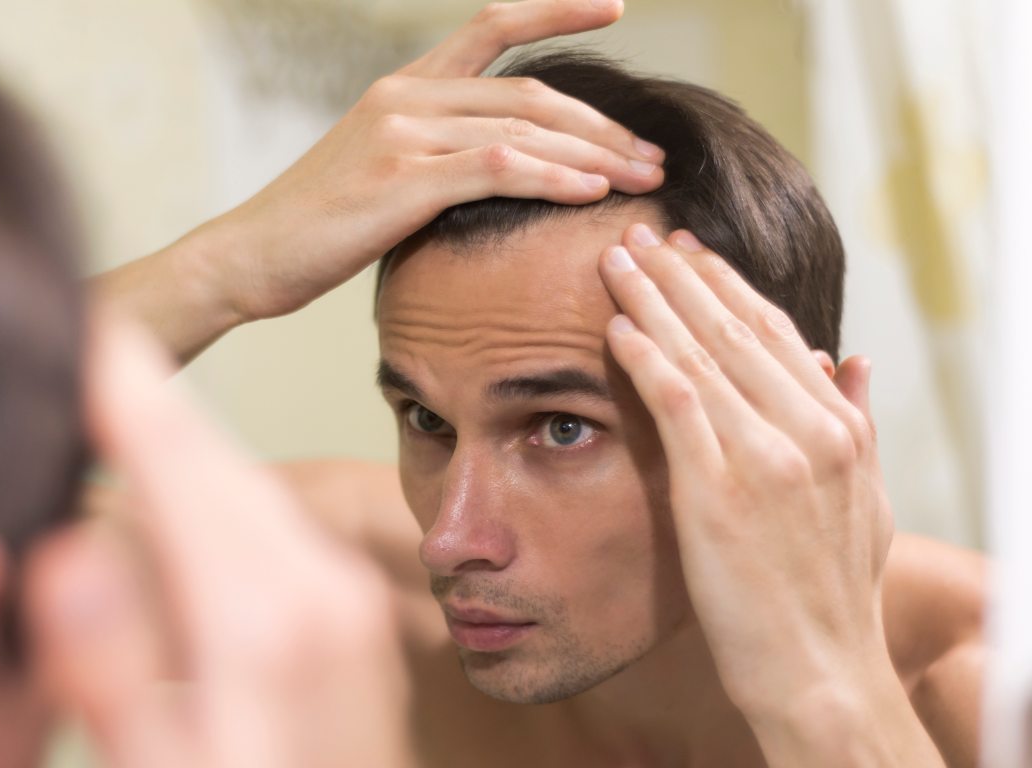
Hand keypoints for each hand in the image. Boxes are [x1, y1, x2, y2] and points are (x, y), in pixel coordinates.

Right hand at [24, 314, 408, 767]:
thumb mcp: (169, 767)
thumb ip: (114, 665)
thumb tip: (66, 547)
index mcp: (266, 618)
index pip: (181, 462)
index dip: (124, 389)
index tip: (82, 325)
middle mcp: (318, 588)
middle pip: (215, 460)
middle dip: (146, 404)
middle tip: (87, 350)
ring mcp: (341, 599)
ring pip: (244, 487)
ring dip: (180, 449)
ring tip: (117, 404)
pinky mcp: (345, 616)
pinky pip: (270, 526)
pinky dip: (214, 499)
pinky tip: (180, 503)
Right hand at [100, 0, 662, 361]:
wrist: (249, 256)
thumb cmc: (316, 226)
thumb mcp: (378, 170)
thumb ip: (435, 153)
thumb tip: (499, 169)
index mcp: (404, 86)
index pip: (491, 26)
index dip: (555, 10)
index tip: (613, 7)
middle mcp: (406, 96)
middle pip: (530, 93)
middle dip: (602, 125)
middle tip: (651, 155)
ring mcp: (402, 134)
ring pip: (523, 130)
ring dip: (593, 156)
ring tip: (642, 179)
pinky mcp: (401, 181)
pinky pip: (496, 169)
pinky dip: (551, 178)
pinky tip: (591, 194)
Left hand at [598, 225, 941, 764]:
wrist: (819, 668)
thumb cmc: (832, 590)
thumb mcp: (866, 500)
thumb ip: (857, 423)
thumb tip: (849, 359)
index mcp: (840, 428)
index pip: (774, 334)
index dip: (727, 286)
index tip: (691, 252)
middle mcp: (809, 431)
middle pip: (734, 329)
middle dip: (682, 275)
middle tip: (642, 233)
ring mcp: (766, 457)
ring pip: (702, 353)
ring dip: (654, 299)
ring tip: (617, 259)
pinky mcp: (719, 490)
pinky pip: (677, 403)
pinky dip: (645, 357)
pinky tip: (616, 324)